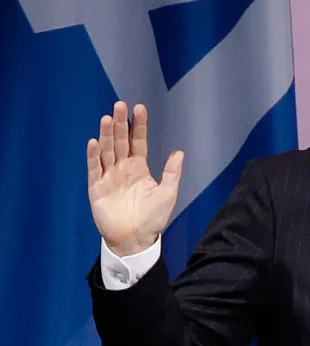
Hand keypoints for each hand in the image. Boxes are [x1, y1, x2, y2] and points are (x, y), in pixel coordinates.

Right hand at [87, 101, 183, 256]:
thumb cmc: (153, 218)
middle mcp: (122, 168)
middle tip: (120, 105)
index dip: (138, 125)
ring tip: (107, 118)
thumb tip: (178, 152)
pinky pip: (95, 169)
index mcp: (139, 167)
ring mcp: (109, 177)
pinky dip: (94, 156)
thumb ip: (172, 172)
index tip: (139, 108)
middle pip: (120, 141)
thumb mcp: (168, 193)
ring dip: (106, 135)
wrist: (136, 239)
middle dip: (120, 123)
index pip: (138, 141)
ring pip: (107, 151)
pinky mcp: (97, 188)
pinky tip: (94, 142)